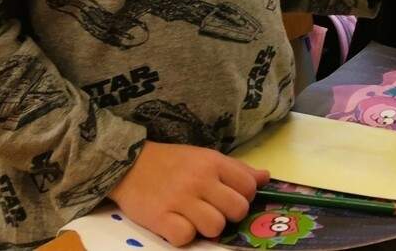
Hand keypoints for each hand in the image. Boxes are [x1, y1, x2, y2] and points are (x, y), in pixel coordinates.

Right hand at [109, 141, 268, 245]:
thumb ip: (236, 169)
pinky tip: (176, 223)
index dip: (244, 196)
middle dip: (229, 215)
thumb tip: (266, 177)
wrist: (129, 162)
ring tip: (194, 218)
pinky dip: (182, 235)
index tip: (229, 197)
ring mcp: (180, 199)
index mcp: (213, 162)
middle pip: (237, 210)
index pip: (249, 187)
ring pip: (215, 227)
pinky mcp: (160, 218)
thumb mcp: (206, 157)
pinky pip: (185, 238)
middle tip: (214, 210)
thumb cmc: (173, 162)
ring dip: (207, 228)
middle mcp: (200, 179)